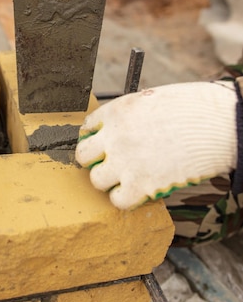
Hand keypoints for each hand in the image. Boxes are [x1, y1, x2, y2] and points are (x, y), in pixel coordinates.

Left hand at [75, 81, 236, 209]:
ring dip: (111, 181)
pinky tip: (141, 191)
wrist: (219, 125)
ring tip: (130, 178)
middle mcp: (114, 136)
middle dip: (97, 161)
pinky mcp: (141, 185)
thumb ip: (130, 117)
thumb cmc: (193, 110)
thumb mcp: (152, 101)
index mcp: (116, 111)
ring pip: (96, 181)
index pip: (86, 129)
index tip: (103, 147)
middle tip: (114, 164)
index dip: (95, 140)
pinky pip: (117, 201)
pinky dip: (126, 199)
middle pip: (83, 156)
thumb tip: (122, 132)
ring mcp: (125, 161)